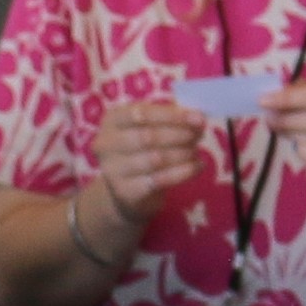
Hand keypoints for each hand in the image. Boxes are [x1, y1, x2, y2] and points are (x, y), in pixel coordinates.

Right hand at [81, 98, 210, 225]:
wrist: (128, 192)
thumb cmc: (142, 151)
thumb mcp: (151, 128)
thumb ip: (172, 120)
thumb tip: (198, 119)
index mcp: (112, 120)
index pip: (142, 113)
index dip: (172, 116)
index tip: (199, 119)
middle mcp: (106, 143)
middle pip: (148, 136)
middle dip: (179, 135)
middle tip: (199, 136)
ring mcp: (112, 170)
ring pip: (155, 159)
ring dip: (182, 154)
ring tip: (196, 152)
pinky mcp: (125, 192)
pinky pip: (160, 180)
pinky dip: (184, 172)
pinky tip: (197, 167)